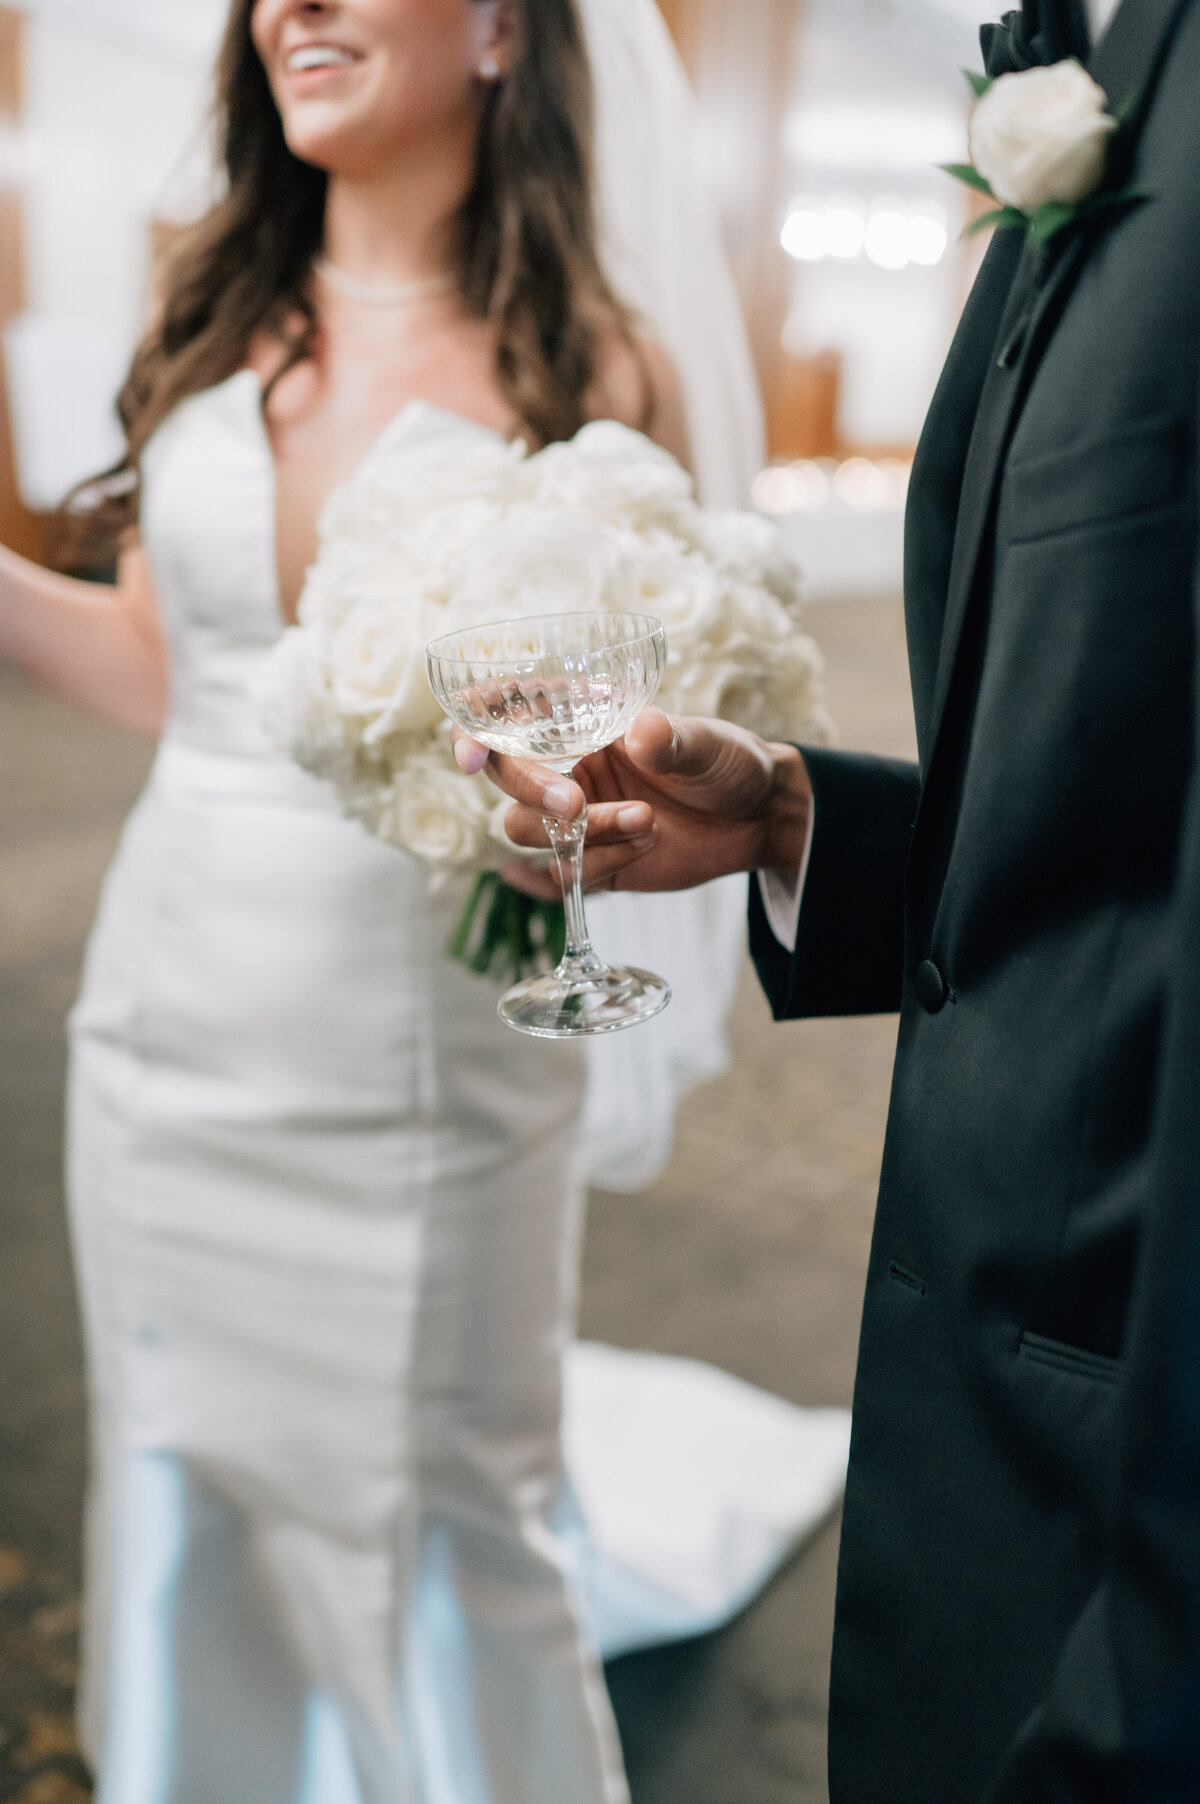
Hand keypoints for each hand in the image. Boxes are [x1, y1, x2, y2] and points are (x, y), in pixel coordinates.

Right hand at [452, 708, 812, 900]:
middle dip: (534, 792)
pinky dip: (602, 865)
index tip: (472, 754)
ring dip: (582, 834)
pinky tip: (643, 849)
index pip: (504, 716)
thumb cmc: (729, 763)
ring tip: (648, 822)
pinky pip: (566, 874)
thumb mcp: (710, 744)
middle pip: (504, 780)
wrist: (757, 820)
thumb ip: (674, 740)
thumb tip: (642, 730)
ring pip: (529, 832)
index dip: (472, 731)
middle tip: (578, 804)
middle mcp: (566, 765)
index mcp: (581, 721)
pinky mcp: (592, 862)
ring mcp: (574, 818)